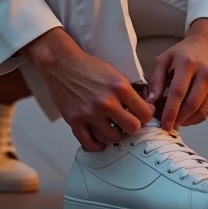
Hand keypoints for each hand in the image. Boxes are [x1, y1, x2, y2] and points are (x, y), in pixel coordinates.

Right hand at [24, 28, 154, 151]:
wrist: (61, 63)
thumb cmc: (89, 67)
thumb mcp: (116, 74)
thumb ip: (129, 92)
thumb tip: (145, 108)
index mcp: (120, 87)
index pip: (145, 113)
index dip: (146, 116)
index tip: (141, 115)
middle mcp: (106, 102)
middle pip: (132, 128)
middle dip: (132, 126)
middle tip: (126, 122)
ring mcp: (90, 113)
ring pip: (112, 138)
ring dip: (114, 134)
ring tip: (111, 127)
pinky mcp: (75, 121)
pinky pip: (90, 143)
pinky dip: (96, 145)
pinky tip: (99, 140)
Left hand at [146, 18, 207, 130]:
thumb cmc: (182, 52)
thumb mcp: (164, 59)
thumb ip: (156, 80)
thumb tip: (150, 102)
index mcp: (187, 63)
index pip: (178, 91)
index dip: (170, 111)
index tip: (163, 124)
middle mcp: (204, 72)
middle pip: (191, 103)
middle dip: (178, 119)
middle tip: (166, 127)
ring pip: (200, 110)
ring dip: (186, 121)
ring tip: (173, 122)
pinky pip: (206, 110)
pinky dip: (194, 119)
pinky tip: (184, 118)